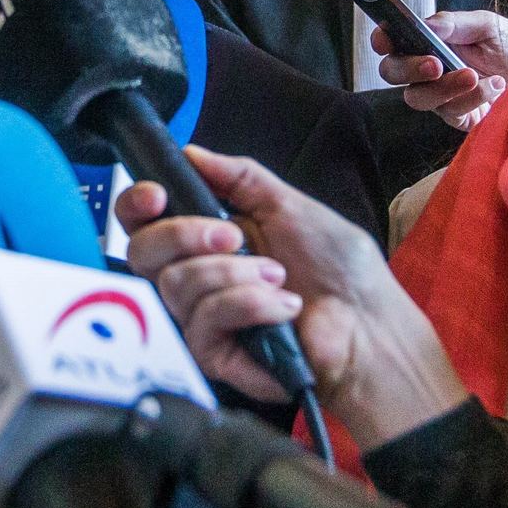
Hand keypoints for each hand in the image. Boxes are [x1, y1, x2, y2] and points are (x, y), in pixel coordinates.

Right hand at [119, 145, 467, 448]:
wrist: (370, 325)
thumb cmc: (342, 272)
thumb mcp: (290, 205)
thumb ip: (239, 177)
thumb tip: (192, 153)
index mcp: (208, 238)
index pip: (144, 222)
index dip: (137, 204)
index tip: (157, 195)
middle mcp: (197, 276)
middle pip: (142, 252)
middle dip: (185, 234)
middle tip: (231, 237)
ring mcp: (202, 317)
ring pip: (177, 284)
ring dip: (236, 273)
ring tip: (279, 277)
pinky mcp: (213, 354)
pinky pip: (205, 319)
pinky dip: (251, 304)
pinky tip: (283, 308)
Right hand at [371, 10, 507, 129]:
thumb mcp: (486, 26)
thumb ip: (455, 23)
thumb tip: (427, 24)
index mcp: (427, 42)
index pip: (392, 42)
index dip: (382, 40)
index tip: (385, 39)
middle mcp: (426, 71)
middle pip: (392, 73)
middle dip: (409, 68)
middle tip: (435, 64)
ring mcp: (439, 97)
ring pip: (418, 97)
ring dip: (444, 86)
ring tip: (474, 75)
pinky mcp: (457, 118)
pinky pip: (450, 112)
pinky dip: (472, 97)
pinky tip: (495, 85)